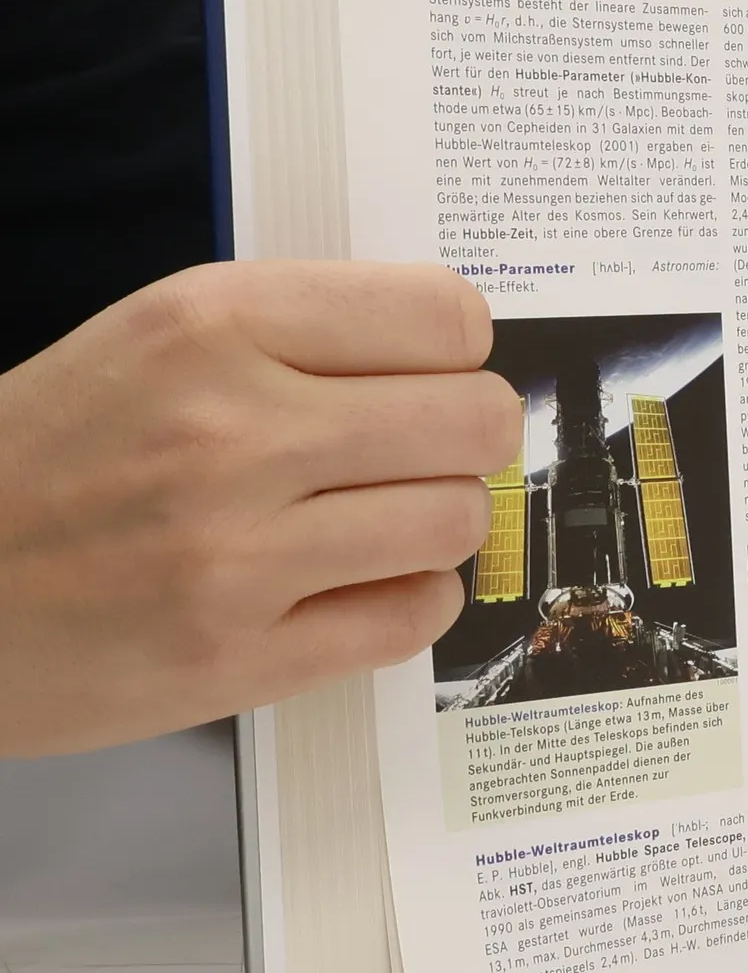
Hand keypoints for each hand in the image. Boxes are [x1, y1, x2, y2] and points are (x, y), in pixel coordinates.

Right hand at [0, 262, 521, 756]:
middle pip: (474, 418)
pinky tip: (359, 584)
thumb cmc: (48, 454)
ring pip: (456, 519)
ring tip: (377, 519)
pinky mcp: (239, 657)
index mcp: (212, 325)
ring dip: (436, 521)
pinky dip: (409, 599)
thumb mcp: (155, 340)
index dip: (456, 348)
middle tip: (424, 450)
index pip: (443, 314)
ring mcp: (236, 555)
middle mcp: (231, 432)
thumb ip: (303, 333)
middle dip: (465, 435)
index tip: (432, 369)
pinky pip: (414, 616)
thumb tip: (455, 351)